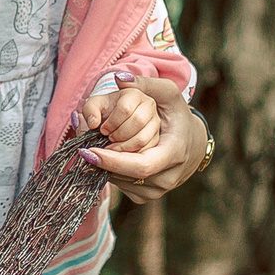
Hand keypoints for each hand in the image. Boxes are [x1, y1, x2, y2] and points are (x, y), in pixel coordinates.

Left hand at [76, 83, 160, 153]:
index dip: (112, 122)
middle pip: (137, 122)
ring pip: (142, 138)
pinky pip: (146, 150)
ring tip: (112, 146)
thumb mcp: (94, 106)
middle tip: (108, 138)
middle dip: (118, 134)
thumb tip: (93, 123)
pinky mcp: (156, 137)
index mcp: (134, 93)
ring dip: (124, 147)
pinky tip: (121, 153)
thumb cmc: (104, 112)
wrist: (113, 119)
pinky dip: (131, 154)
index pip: (125, 108)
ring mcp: (155, 121)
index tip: (102, 130)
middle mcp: (149, 105)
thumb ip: (90, 109)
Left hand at [77, 75, 201, 202]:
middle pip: (126, 174)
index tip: (87, 150)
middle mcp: (167, 178)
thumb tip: (120, 78)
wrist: (192, 143)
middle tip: (82, 144)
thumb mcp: (168, 95)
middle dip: (102, 160)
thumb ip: (145, 83)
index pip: (141, 166)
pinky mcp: (145, 196)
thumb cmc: (177, 116)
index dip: (113, 161)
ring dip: (103, 166)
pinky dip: (109, 171)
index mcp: (174, 154)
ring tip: (94, 146)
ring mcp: (156, 190)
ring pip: (120, 181)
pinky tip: (108, 155)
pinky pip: (121, 185)